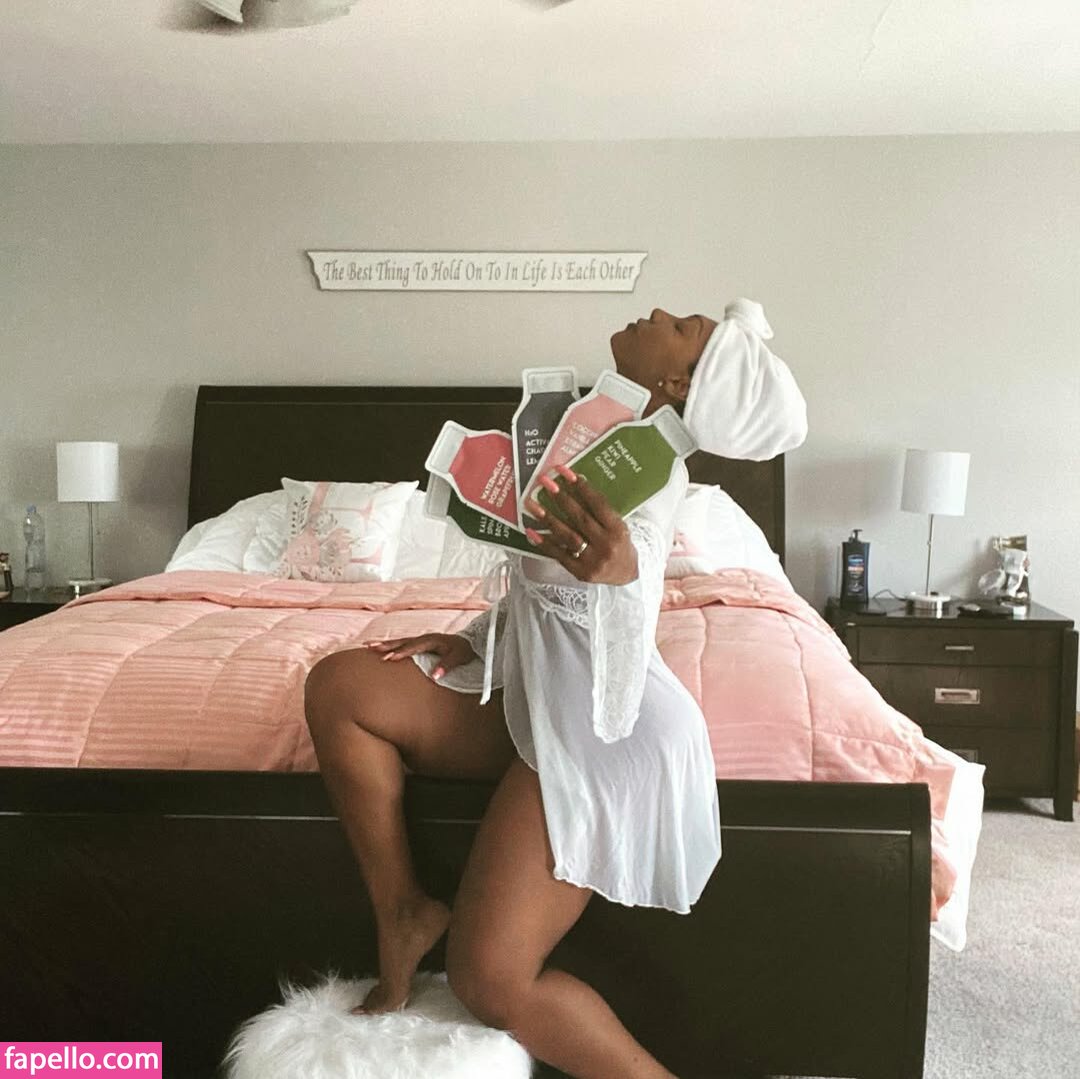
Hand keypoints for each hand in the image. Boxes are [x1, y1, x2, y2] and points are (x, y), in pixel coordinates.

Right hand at [363, 633, 476, 679]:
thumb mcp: (459, 658)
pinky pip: (402, 643)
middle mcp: (423, 638)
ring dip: (384, 644)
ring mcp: (420, 640)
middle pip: (402, 641)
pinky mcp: (419, 644)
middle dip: (386, 645)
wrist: (469, 642)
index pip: (413, 647)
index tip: (389, 658)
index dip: (401, 652)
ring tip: (368, 646)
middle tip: (370, 648)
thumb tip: (434, 676)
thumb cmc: (464, 651)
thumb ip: (447, 666)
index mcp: (431, 640)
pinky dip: (390, 645)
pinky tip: (380, 649)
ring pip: (399, 641)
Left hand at [523, 465, 638, 585]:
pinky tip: (531, 531)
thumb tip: (573, 487)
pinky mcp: (580, 572)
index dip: (581, 487)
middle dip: (561, 498)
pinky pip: (559, 555)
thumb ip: (599, 511)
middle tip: (545, 482)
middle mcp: (606, 544)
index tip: (565, 472)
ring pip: (567, 536)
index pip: (598, 505)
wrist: (627, 574)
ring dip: (548, 518)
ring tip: (531, 504)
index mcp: (618, 529)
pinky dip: (544, 542)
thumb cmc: (620, 544)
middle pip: (580, 518)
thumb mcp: (617, 525)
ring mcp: (593, 560)